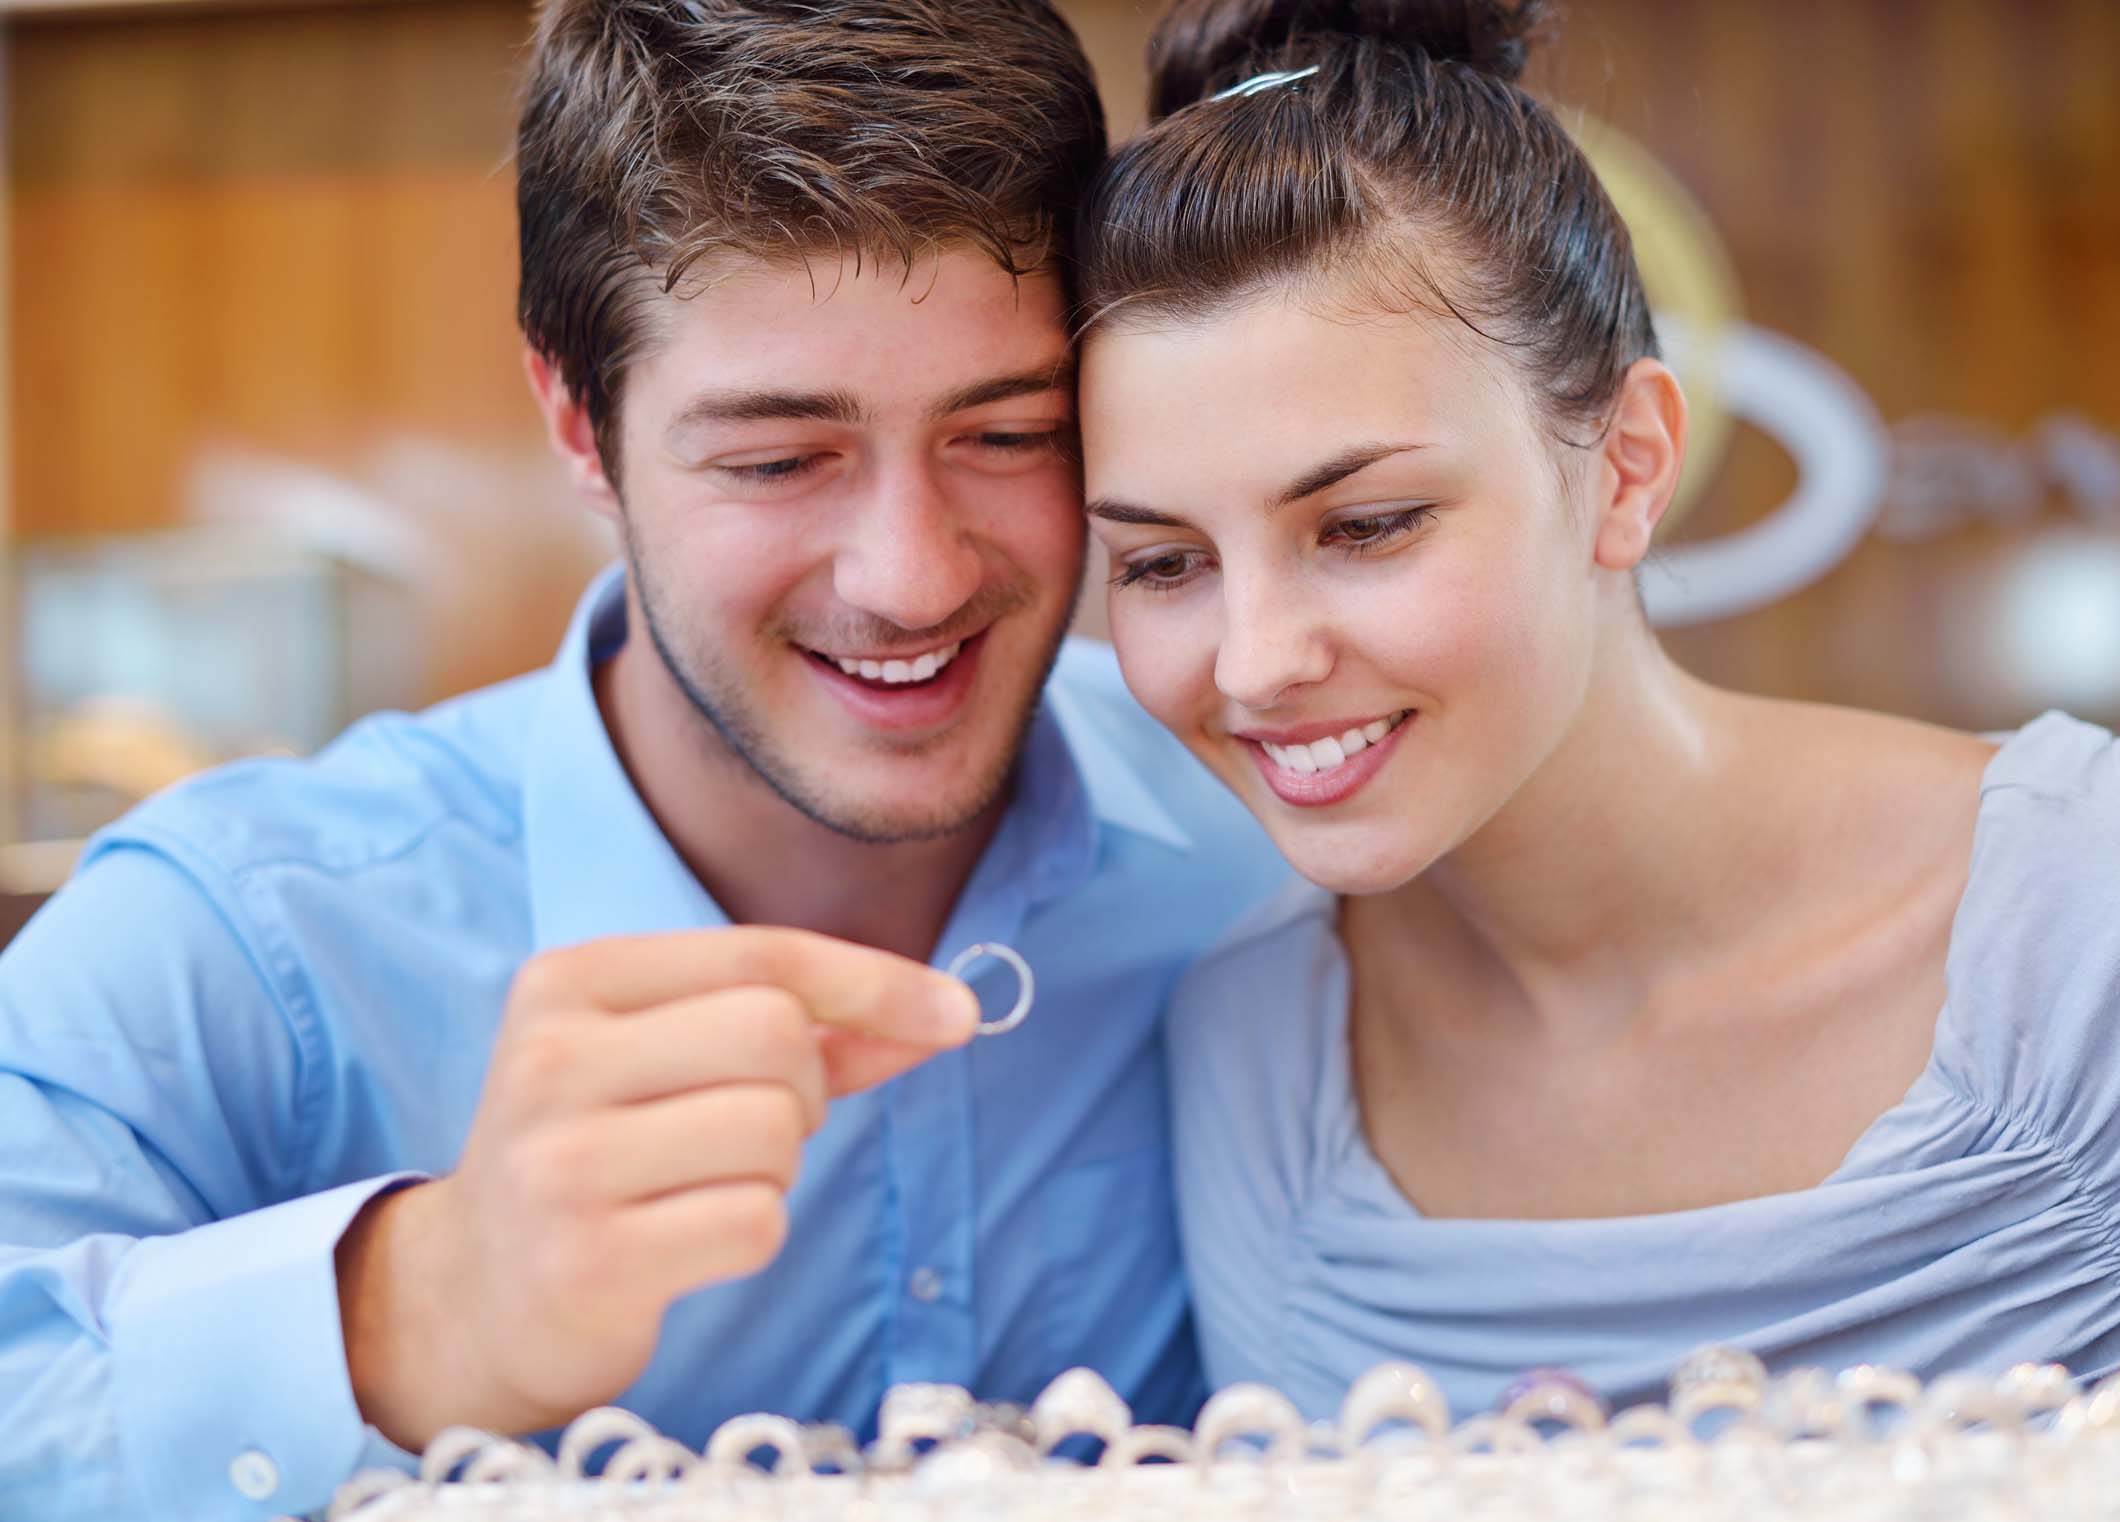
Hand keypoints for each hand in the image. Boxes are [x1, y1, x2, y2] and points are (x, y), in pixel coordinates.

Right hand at [336, 927, 978, 1447]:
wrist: (472, 1296)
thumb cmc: (602, 1153)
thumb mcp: (672, 1060)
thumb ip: (805, 1028)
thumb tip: (943, 1011)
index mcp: (570, 981)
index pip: (762, 955)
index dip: (875, 981)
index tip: (955, 1013)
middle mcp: (551, 1059)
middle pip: (776, 1034)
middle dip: (807, 1087)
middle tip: (757, 1128)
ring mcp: (560, 1163)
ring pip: (774, 1131)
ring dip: (777, 1169)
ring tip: (705, 1184)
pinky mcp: (587, 1261)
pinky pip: (756, 1223)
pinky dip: (753, 1232)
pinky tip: (687, 1242)